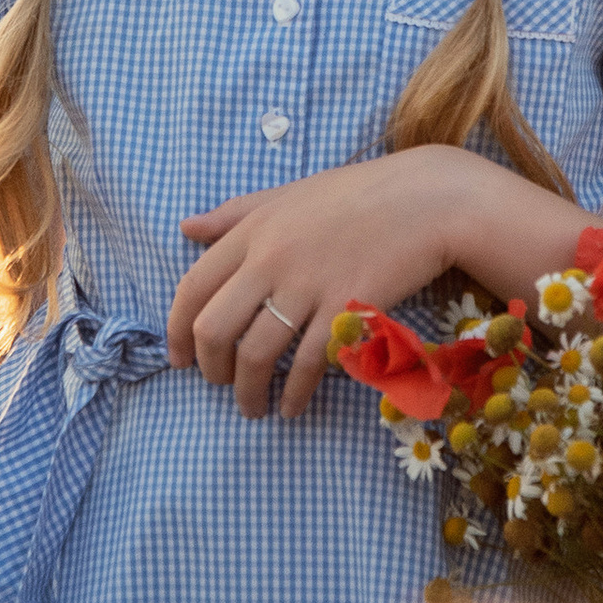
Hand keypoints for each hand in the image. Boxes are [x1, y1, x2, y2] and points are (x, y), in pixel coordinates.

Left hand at [171, 147, 478, 419]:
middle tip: (217, 384)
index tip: (179, 358)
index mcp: (252, 230)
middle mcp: (270, 258)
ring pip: (255, 355)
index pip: (192, 287)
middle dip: (209, 369)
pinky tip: (291, 405)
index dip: (176, 330)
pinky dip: (293, 393)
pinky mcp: (345, 310)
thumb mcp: (288, 194)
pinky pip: (307, 365)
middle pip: (214, 328)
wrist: (426, 200)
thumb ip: (235, 213)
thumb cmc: (357, 194)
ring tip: (253, 407)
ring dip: (247, 392)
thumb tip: (185, 226)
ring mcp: (308, 285)